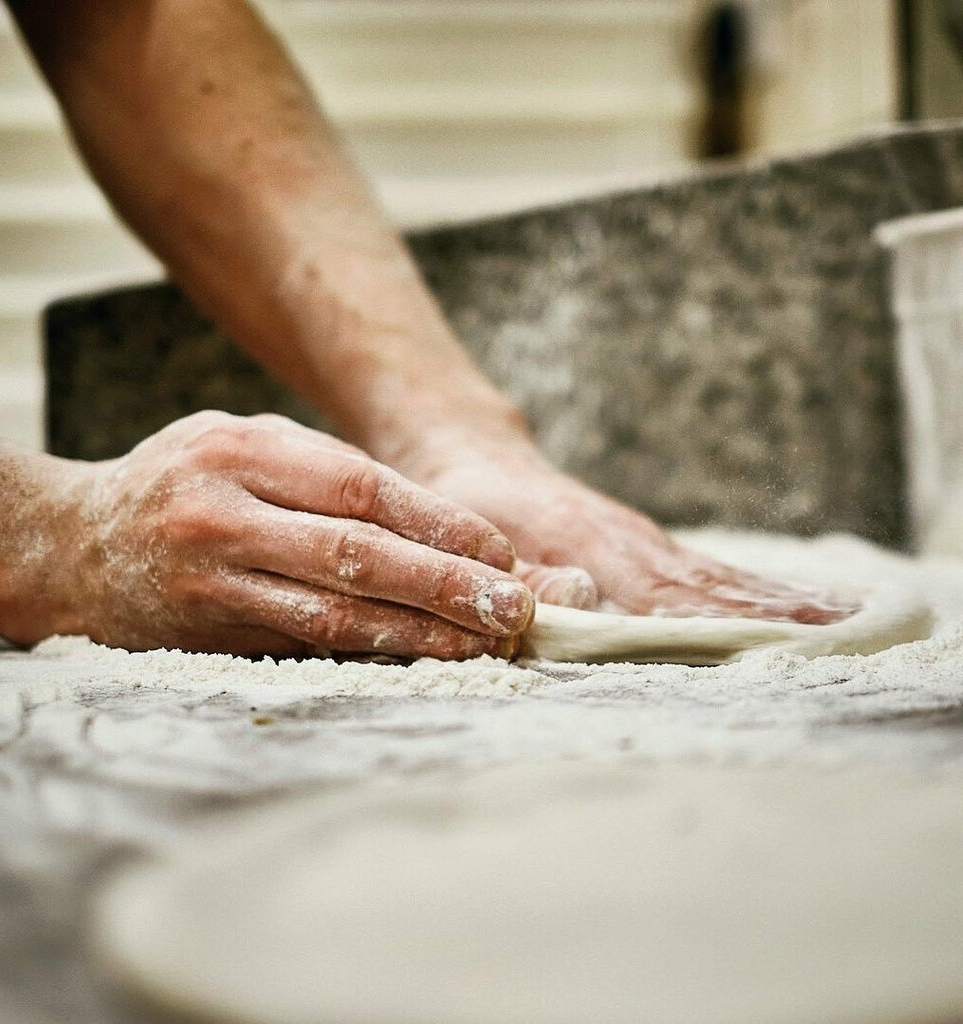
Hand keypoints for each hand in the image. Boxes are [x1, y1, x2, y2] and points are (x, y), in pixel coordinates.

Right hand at [0, 413, 533, 658]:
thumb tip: (437, 522)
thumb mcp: (240, 442)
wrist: (62, 545)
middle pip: (359, 555)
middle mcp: (224, 515)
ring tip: (484, 646)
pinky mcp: (205, 639)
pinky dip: (367, 659)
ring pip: (333, 616)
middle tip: (517, 610)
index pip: (364, 489)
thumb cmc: (176, 483)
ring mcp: (210, 583)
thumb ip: (324, 469)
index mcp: (241, 451)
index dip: (441, 525)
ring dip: (419, 635)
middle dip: (448, 586)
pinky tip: (416, 664)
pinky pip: (300, 651)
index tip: (499, 555)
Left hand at [412, 445, 852, 624]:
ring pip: (720, 575)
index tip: (783, 643)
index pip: (667, 593)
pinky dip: (751, 589)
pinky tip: (788, 601)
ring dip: (780, 599)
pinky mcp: (642, 546)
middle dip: (779, 613)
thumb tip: (576, 603)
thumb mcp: (472, 540)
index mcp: (593, 544)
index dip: (721, 622)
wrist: (472, 456)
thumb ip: (521, 576)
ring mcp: (641, 542)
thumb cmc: (469, 505)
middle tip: (852, 632)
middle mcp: (631, 542)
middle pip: (715, 584)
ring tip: (846, 617)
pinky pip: (706, 571)